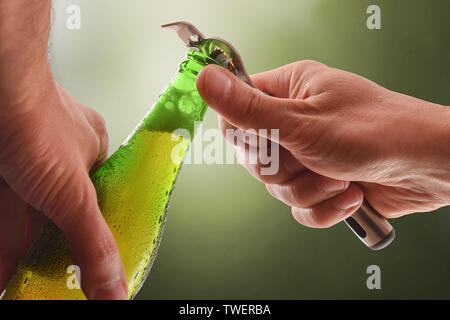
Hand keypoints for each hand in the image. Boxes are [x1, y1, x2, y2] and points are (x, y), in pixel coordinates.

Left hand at [0, 72, 127, 299]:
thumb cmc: (32, 118)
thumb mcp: (72, 192)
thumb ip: (92, 241)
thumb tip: (115, 284)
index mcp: (92, 151)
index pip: (97, 203)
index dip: (89, 235)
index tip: (85, 264)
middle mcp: (59, 152)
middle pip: (58, 210)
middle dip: (51, 248)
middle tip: (50, 280)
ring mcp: (24, 157)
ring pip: (25, 212)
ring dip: (21, 249)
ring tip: (21, 282)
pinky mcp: (1, 163)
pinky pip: (3, 207)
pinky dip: (4, 237)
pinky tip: (3, 264)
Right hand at [197, 62, 449, 227]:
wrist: (428, 166)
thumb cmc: (375, 131)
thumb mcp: (302, 122)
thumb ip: (248, 108)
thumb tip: (205, 79)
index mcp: (288, 92)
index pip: (237, 113)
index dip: (244, 135)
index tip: (266, 142)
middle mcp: (295, 123)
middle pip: (255, 159)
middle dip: (284, 170)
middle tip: (311, 158)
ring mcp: (309, 154)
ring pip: (278, 188)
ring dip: (310, 190)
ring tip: (339, 177)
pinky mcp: (322, 183)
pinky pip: (300, 206)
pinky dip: (324, 207)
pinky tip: (349, 193)